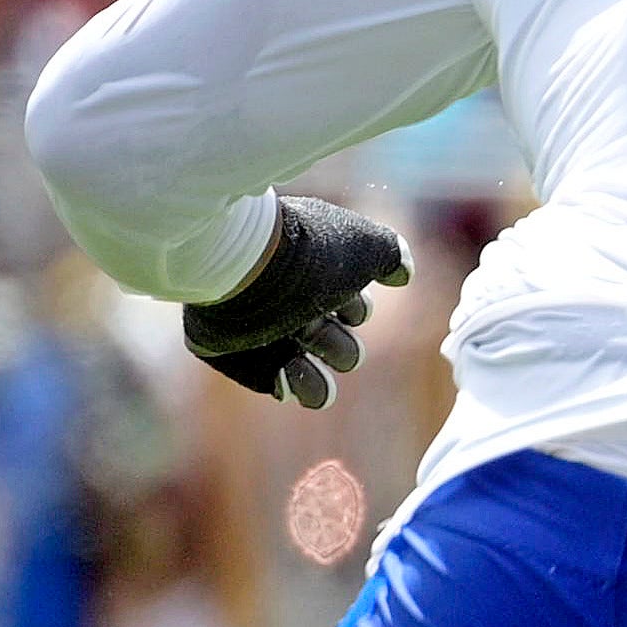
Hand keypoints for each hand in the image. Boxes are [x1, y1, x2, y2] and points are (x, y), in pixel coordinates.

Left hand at [184, 195, 410, 408]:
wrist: (240, 261)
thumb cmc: (308, 252)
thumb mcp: (365, 243)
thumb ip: (391, 254)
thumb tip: (402, 273)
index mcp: (317, 273)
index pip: (349, 304)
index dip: (358, 312)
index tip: (350, 307)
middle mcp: (288, 300)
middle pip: (332, 341)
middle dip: (341, 349)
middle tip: (322, 335)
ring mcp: (257, 325)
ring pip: (302, 368)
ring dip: (317, 381)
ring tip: (309, 375)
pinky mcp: (225, 346)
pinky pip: (263, 378)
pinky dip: (283, 383)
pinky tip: (287, 375)